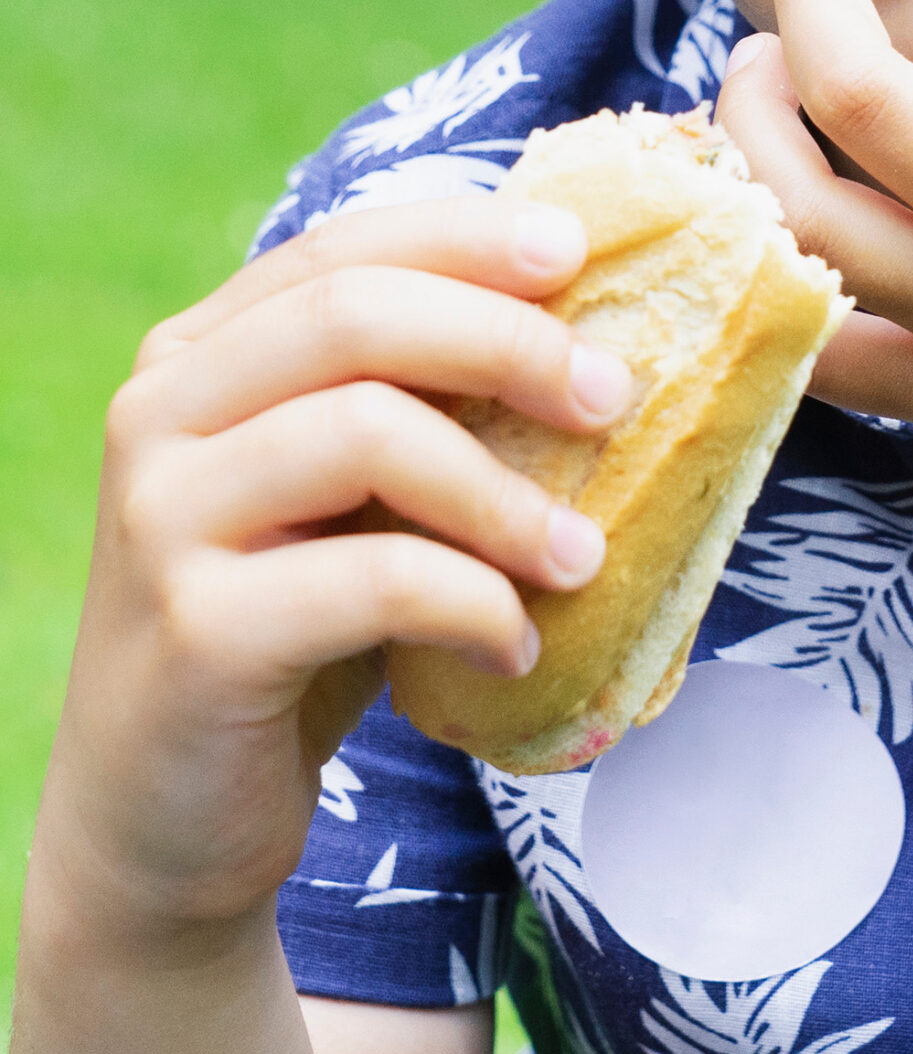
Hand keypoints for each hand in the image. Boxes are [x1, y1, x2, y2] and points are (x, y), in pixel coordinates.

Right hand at [28, 199, 630, 953]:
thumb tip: (588, 329)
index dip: (465, 238)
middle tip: (611, 396)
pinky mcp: (194, 632)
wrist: (159, 815)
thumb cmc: (289, 624)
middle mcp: (160, 414)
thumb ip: (413, 402)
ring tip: (581, 555)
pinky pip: (370, 581)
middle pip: (354, 315)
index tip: (576, 253)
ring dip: (504, 492)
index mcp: (198, 354)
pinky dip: (472, 602)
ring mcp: (162, 519)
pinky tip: (514, 645)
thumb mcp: (347, 494)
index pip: (342, 248)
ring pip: (363, 432)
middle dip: (505, 341)